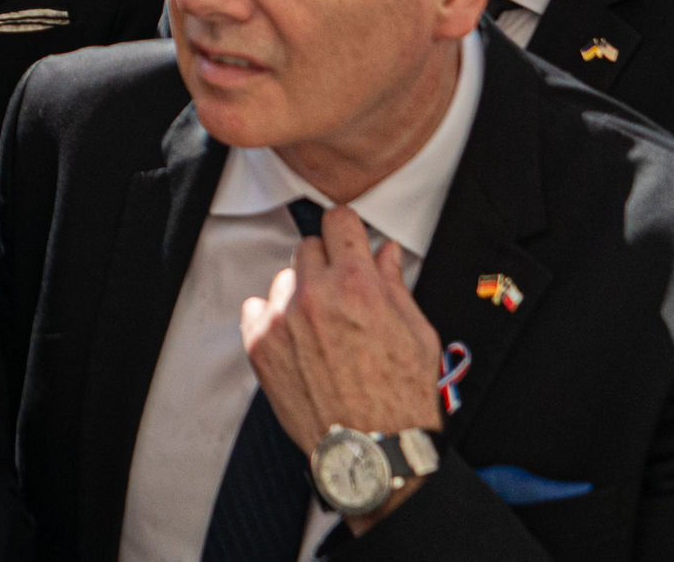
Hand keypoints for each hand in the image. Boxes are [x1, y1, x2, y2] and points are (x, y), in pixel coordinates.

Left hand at [239, 205, 443, 526]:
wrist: (372, 452)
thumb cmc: (402, 399)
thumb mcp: (418, 335)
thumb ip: (395, 285)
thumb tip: (384, 251)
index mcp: (358, 285)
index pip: (339, 221)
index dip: (348, 232)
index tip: (349, 243)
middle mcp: (315, 295)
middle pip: (309, 247)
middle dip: (327, 265)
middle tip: (342, 297)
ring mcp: (282, 319)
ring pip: (283, 279)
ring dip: (299, 294)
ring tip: (321, 330)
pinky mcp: (260, 344)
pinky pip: (256, 307)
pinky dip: (272, 319)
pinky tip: (297, 342)